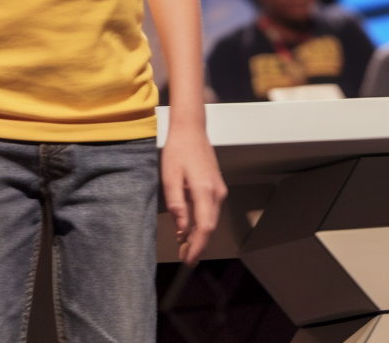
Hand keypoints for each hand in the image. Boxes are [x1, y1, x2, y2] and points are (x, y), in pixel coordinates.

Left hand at [161, 124, 227, 264]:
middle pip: (210, 227)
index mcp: (204, 190)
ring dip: (200, 235)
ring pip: (212, 220)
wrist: (191, 128)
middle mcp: (216, 192)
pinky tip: (190, 227)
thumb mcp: (170, 176)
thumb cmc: (178, 149)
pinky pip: (212, 210)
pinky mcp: (217, 186)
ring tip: (184, 245)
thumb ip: (176, 203)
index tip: (189, 260)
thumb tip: (181, 228)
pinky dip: (202, 223)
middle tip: (184, 257)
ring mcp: (219, 189)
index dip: (198, 246)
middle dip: (198, 245)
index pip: (205, 227)